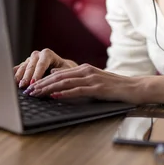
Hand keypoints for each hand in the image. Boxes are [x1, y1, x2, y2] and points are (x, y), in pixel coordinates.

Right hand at [13, 48, 76, 87]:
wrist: (61, 68)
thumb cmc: (64, 70)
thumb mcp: (66, 70)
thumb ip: (60, 71)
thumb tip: (52, 72)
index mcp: (47, 54)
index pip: (41, 64)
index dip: (37, 74)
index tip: (34, 82)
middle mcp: (37, 55)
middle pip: (30, 66)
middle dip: (27, 76)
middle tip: (24, 86)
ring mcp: (30, 59)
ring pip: (23, 67)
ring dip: (20, 76)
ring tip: (18, 85)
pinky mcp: (25, 65)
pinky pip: (18, 69)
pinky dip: (15, 74)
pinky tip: (12, 80)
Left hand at [25, 63, 142, 103]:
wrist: (134, 87)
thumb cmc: (115, 86)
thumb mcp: (94, 80)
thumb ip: (78, 79)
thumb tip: (57, 79)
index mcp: (84, 68)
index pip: (59, 73)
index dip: (43, 79)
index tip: (31, 86)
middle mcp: (86, 71)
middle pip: (58, 76)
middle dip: (41, 84)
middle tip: (28, 91)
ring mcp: (92, 79)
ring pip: (65, 82)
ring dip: (48, 88)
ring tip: (36, 93)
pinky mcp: (98, 88)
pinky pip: (78, 90)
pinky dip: (65, 93)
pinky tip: (55, 96)